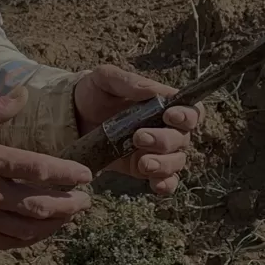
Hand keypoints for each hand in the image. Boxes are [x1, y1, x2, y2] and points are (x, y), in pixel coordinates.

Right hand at [0, 95, 93, 249]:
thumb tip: (23, 94)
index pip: (35, 169)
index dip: (65, 174)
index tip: (85, 175)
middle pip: (38, 204)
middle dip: (68, 205)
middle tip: (86, 201)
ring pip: (27, 228)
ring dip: (55, 224)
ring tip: (71, 217)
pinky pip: (8, 243)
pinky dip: (31, 239)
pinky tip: (42, 232)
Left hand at [73, 64, 200, 196]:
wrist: (72, 117)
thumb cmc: (94, 93)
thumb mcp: (106, 79)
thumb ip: (129, 82)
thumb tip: (153, 90)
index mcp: (164, 105)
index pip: (192, 111)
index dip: (187, 115)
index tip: (169, 115)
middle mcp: (166, 129)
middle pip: (183, 139)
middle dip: (164, 140)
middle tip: (138, 137)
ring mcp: (156, 151)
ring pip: (176, 162)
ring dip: (164, 164)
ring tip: (142, 163)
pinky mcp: (143, 169)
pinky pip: (166, 181)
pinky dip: (165, 185)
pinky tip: (156, 185)